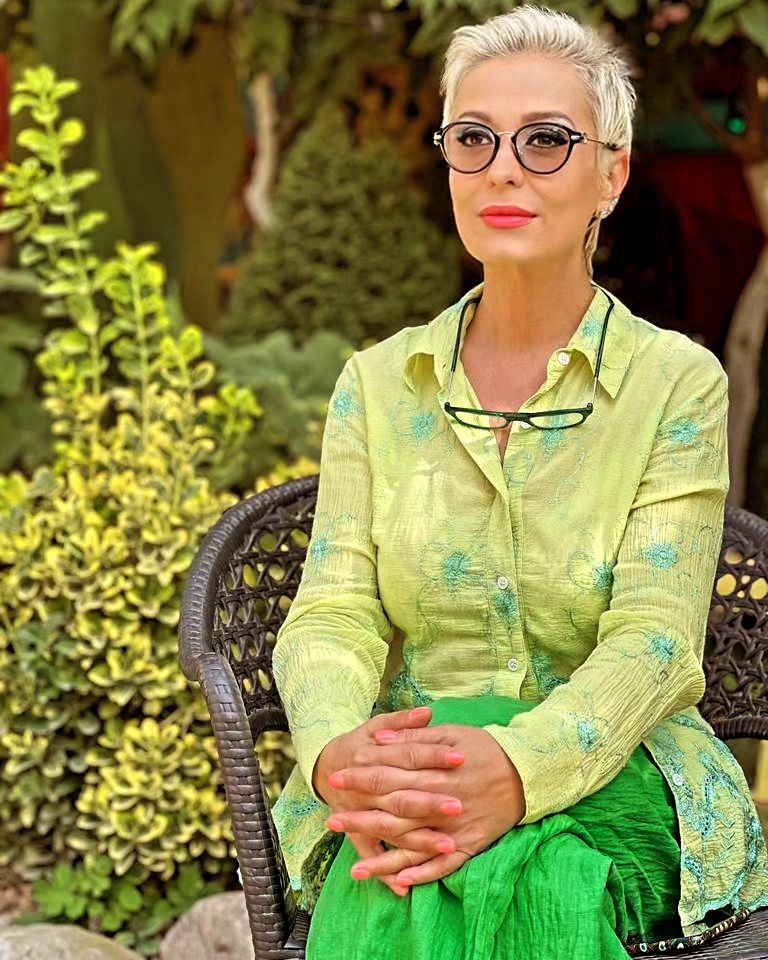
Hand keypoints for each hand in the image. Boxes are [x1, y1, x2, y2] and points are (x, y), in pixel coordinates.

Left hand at [326, 724, 525, 887]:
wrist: (527, 772)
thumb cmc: (486, 749)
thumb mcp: (450, 733)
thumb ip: (412, 739)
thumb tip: (377, 740)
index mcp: (433, 771)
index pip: (388, 775)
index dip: (361, 777)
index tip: (337, 778)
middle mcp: (440, 802)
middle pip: (393, 812)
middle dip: (360, 817)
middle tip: (331, 822)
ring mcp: (454, 828)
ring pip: (413, 846)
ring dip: (383, 858)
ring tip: (355, 870)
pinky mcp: (469, 845)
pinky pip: (442, 865)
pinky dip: (421, 874)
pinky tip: (399, 881)